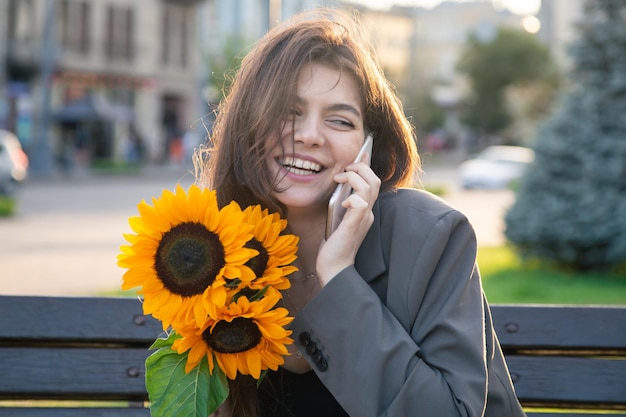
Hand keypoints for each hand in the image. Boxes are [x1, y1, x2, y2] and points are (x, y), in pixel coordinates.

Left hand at [316, 154, 379, 285]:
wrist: (334, 269)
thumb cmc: (333, 246)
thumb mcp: (337, 219)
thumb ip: (341, 204)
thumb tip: (338, 186)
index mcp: (364, 211)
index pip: (371, 182)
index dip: (366, 166)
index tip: (361, 153)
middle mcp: (368, 213)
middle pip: (374, 180)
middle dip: (360, 168)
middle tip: (344, 170)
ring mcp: (363, 218)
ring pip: (370, 186)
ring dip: (354, 177)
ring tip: (340, 178)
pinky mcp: (354, 224)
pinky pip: (360, 202)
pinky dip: (351, 196)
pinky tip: (341, 202)